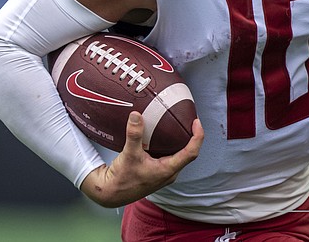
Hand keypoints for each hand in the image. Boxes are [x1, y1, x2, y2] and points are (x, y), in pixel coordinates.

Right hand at [79, 112, 203, 207]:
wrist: (111, 193)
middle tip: (189, 119)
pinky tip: (161, 136)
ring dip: (180, 141)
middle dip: (191, 136)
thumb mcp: (129, 155)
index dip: (197, 136)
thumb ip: (134, 134)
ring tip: (178, 125)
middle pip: (188, 152)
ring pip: (178, 154)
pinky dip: (169, 145)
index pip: (191, 152)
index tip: (196, 122)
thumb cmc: (122, 180)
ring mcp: (163, 173)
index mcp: (168, 170)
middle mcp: (169, 172)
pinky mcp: (156, 171)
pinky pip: (168, 156)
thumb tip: (136, 115)